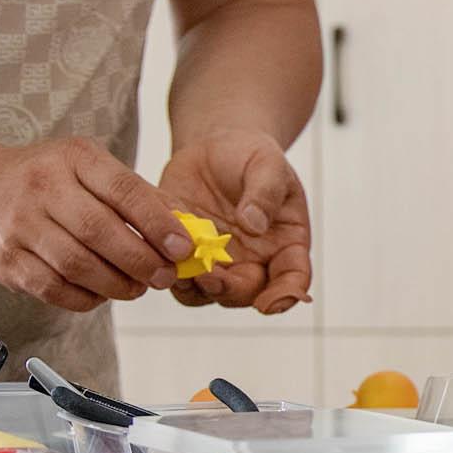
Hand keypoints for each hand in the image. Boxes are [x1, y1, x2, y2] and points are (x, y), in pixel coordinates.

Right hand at [0, 139, 188, 313]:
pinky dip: (85, 298)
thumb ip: (138, 195)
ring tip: (137, 287)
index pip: (123, 190)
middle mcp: (42, 187)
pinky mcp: (5, 260)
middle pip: (100, 232)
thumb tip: (187, 230)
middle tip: (164, 276)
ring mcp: (19, 224)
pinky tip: (101, 294)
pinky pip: (53, 288)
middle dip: (141, 261)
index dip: (158, 223)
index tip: (183, 248)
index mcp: (74, 158)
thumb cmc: (49, 181)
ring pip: (77, 265)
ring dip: (116, 284)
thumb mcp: (91, 168)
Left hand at [155, 130, 311, 313]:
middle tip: (210, 276)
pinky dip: (168, 271)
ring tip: (183, 270)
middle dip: (229, 290)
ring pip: (207, 293)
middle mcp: (255, 261)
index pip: (293, 277)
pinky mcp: (186, 255)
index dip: (285, 295)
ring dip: (195, 288)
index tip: (268, 304)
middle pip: (247, 292)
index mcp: (285, 244)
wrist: (216, 148)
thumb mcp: (267, 163)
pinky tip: (158, 252)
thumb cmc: (251, 156)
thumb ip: (265, 192)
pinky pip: (176, 275)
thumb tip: (255, 225)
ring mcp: (219, 262)